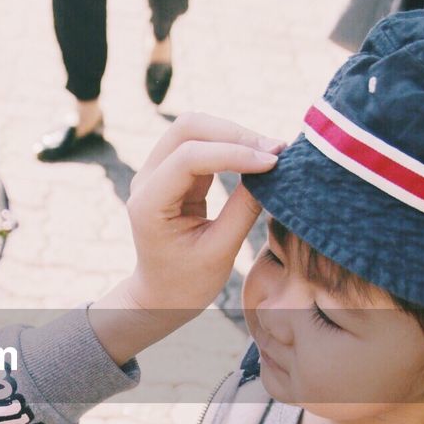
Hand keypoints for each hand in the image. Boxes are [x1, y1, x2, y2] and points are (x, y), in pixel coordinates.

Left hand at [90, 113, 281, 364]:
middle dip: (234, 133)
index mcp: (148, 203)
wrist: (161, 296)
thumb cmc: (187, 283)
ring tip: (273, 153)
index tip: (273, 162)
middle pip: (188, 128)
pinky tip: (259, 157)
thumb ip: (243, 210)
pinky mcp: (175, 172)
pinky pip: (204, 144)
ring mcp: (158, 172)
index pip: (189, 158)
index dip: (234, 153)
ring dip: (235, 135)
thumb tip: (272, 172)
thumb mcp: (219, 252)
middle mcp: (147, 179)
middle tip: (276, 151)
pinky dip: (233, 146)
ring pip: (196, 130)